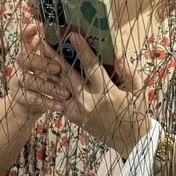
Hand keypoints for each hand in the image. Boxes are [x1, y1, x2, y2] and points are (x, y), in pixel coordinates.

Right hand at [7, 24, 72, 120]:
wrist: (32, 102)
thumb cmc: (49, 78)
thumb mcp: (53, 64)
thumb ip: (58, 53)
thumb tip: (77, 36)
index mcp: (30, 52)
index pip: (25, 39)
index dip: (28, 33)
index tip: (37, 29)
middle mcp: (21, 64)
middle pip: (23, 57)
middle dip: (41, 62)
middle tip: (58, 69)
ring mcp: (17, 79)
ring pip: (28, 79)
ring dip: (48, 86)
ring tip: (65, 93)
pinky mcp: (18, 95)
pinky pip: (32, 98)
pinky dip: (47, 102)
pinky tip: (60, 106)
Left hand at [53, 31, 149, 157]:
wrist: (129, 140)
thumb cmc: (136, 111)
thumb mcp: (137, 89)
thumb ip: (126, 70)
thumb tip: (115, 51)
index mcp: (107, 94)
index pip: (91, 67)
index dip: (81, 50)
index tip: (72, 35)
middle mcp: (88, 102)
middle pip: (67, 76)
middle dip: (54, 57)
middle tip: (43, 42)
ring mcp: (77, 110)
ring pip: (58, 87)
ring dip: (47, 70)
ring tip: (38, 55)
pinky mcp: (71, 116)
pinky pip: (59, 97)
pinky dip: (51, 84)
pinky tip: (44, 72)